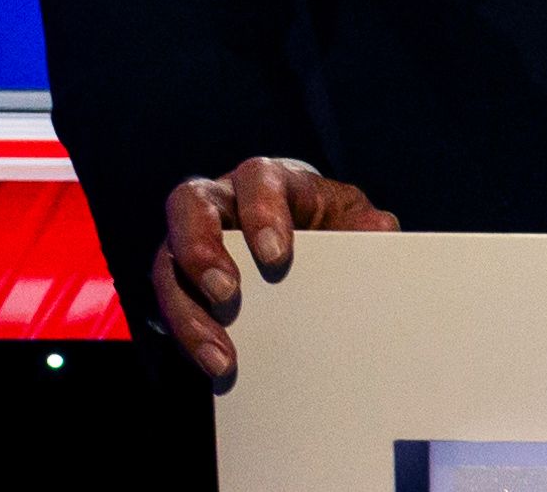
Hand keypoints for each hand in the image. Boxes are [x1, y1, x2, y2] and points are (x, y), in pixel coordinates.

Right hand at [150, 155, 397, 380]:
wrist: (309, 251)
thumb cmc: (330, 226)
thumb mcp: (353, 221)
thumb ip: (367, 226)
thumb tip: (380, 230)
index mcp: (270, 179)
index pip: (257, 178)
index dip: (261, 212)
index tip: (277, 257)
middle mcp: (222, 200)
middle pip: (189, 204)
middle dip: (202, 249)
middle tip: (226, 294)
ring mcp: (192, 238)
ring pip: (167, 263)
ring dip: (189, 311)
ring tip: (222, 356)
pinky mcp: (181, 281)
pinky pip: (169, 305)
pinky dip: (189, 338)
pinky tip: (217, 368)